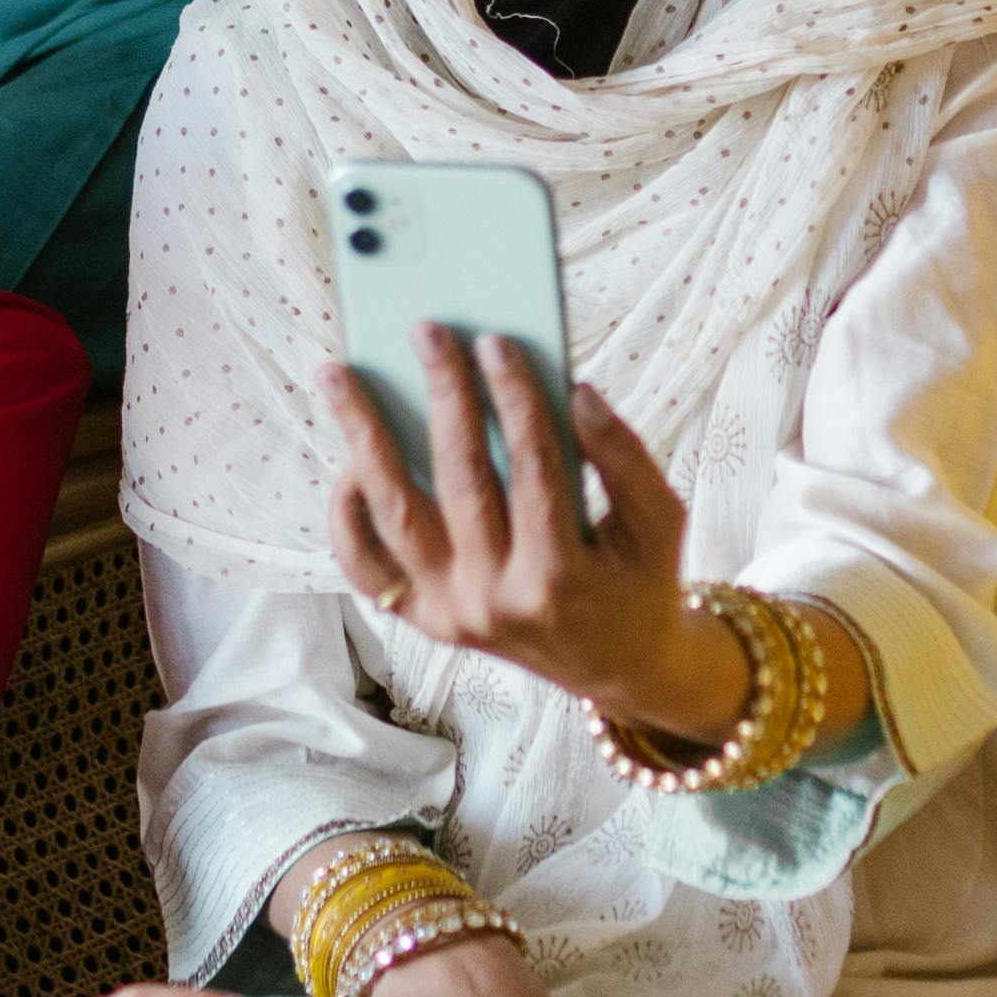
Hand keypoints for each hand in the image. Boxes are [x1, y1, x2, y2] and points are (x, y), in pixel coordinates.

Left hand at [321, 332, 738, 745]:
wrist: (616, 666)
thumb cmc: (638, 577)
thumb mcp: (658, 521)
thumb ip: (623, 457)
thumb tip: (574, 392)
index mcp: (560, 575)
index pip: (534, 469)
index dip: (516, 400)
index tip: (495, 341)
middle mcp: (494, 600)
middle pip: (459, 481)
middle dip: (444, 396)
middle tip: (427, 330)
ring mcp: (449, 613)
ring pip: (394, 515)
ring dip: (362, 438)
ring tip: (338, 374)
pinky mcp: (423, 617)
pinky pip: (366, 566)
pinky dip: (346, 515)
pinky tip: (347, 458)